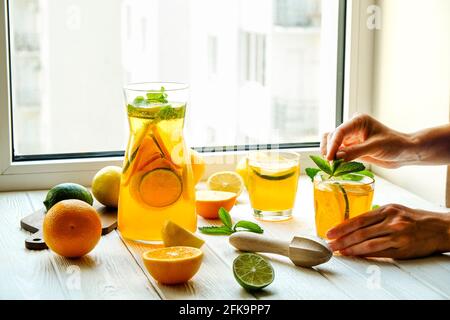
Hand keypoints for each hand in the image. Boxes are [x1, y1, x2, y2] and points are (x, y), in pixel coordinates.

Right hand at [321, 114, 413, 167]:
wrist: (404, 152)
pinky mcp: (351, 148)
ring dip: (329, 152)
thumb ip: (355, 152)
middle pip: (332, 136)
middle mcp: (352, 128)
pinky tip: (335, 164)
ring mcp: (351, 138)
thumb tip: (336, 157)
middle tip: (330, 163)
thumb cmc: (394, 145)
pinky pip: (337, 151)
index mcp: (358, 121)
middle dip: (329, 148)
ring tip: (331, 164)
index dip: (332, 144)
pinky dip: (334, 157)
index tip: (329, 158)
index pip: (340, 131)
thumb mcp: (375, 147)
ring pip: (332, 143)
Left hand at [327, 204, 449, 258]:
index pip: (359, 218)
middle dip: (342, 239)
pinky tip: (355, 255)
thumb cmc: (414, 219)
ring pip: (368, 243)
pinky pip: (380, 252)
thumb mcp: (395, 210)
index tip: (330, 232)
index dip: (342, 226)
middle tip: (330, 244)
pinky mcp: (403, 248)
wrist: (439, 228)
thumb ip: (375, 217)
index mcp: (387, 210)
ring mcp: (397, 235)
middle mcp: (391, 221)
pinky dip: (365, 254)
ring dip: (350, 248)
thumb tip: (353, 225)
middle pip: (360, 231)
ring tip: (339, 251)